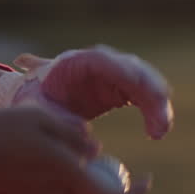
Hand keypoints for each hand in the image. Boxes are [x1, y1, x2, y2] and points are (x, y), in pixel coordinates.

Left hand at [0, 45, 172, 138]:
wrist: (35, 96)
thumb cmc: (34, 99)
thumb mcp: (37, 107)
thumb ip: (56, 116)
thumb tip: (81, 130)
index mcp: (78, 60)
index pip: (108, 61)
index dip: (127, 75)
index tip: (142, 92)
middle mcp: (101, 62)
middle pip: (134, 69)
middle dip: (150, 92)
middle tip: (160, 121)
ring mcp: (114, 74)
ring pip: (146, 82)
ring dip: (157, 105)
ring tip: (160, 132)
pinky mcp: (121, 89)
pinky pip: (145, 97)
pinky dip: (154, 112)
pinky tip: (156, 133)